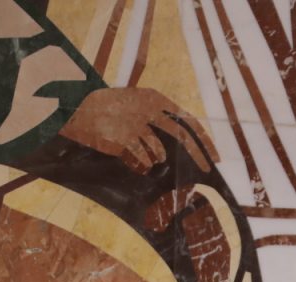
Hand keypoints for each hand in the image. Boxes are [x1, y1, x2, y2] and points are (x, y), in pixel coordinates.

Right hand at [59, 87, 217, 173]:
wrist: (81, 110)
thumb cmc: (115, 111)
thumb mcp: (140, 106)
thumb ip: (162, 118)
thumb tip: (189, 140)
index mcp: (155, 98)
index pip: (187, 119)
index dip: (204, 139)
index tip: (214, 155)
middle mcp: (148, 107)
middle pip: (181, 134)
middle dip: (197, 154)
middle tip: (207, 169)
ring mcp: (136, 122)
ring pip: (159, 150)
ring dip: (158, 158)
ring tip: (149, 156)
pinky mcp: (124, 137)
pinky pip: (143, 158)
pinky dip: (143, 163)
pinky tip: (138, 161)